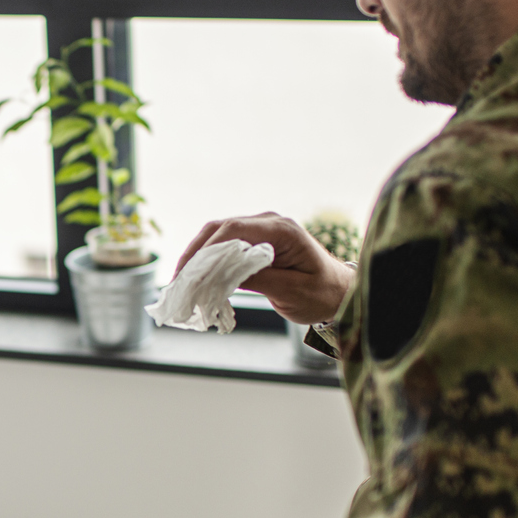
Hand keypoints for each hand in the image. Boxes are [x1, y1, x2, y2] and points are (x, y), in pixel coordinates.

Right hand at [175, 212, 353, 325]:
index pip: (235, 229)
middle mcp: (269, 223)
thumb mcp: (292, 291)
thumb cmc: (322, 294)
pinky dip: (208, 260)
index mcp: (282, 230)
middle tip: (178, 281)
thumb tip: (221, 273)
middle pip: (220, 228)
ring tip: (182, 281)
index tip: (190, 272)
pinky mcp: (256, 242)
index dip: (207, 248)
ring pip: (218, 235)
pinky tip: (197, 278)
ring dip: (198, 257)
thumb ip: (258, 278)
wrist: (339, 292)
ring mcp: (261, 230)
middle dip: (195, 253)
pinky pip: (225, 245)